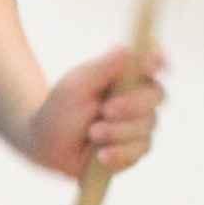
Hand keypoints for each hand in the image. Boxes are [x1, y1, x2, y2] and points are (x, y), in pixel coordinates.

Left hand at [23, 44, 166, 179]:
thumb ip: (104, 67)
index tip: (152, 65)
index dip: (157, 62)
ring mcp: (139, 124)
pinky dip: (120, 153)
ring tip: (92, 133)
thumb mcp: (77, 85)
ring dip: (118, 131)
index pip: (153, 62)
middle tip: (107, 110)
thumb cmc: (60, 110)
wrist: (46, 147)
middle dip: (132, 104)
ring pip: (148, 124)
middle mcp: (138, 97)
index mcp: (127, 76)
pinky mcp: (135, 150)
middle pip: (157, 95)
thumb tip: (128, 49)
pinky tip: (101, 155)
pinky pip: (140, 150)